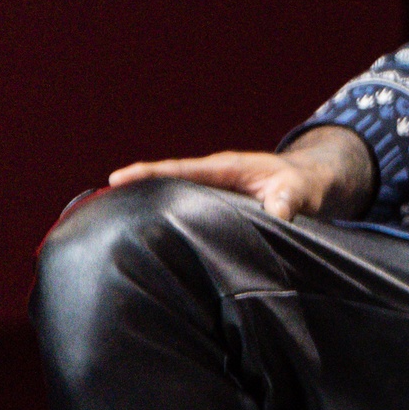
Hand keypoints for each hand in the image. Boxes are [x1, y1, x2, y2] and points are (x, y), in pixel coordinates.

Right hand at [101, 142, 354, 222]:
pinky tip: (144, 240)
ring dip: (145, 208)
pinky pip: (185, 215)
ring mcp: (211, 196)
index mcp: (226, 169)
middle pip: (165, 183)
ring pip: (171, 200)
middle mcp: (212, 180)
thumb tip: (278, 214)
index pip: (180, 169)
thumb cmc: (305, 185)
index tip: (117, 178)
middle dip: (133, 191)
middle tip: (95, 204)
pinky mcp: (215, 212)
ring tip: (106, 223)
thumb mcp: (300, 190)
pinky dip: (165, 222)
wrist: (313, 185)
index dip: (149, 173)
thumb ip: (289, 200)